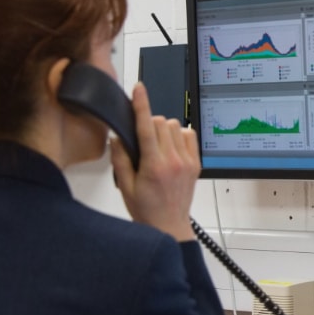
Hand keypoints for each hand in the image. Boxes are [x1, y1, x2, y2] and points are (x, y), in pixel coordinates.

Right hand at [110, 82, 199, 241]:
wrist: (168, 225)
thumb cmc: (146, 209)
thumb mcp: (125, 185)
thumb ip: (120, 159)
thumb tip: (117, 137)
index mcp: (154, 165)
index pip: (147, 126)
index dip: (141, 104)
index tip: (138, 89)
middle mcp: (173, 160)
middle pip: (162, 122)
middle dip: (149, 123)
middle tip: (142, 140)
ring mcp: (187, 161)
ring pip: (176, 126)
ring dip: (164, 129)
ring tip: (156, 146)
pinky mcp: (196, 163)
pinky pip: (190, 135)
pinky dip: (179, 135)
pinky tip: (170, 147)